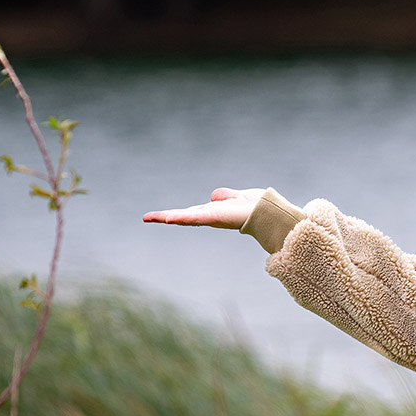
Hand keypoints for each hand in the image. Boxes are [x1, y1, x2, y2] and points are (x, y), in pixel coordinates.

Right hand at [142, 187, 266, 229]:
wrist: (269, 213)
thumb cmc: (257, 207)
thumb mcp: (236, 198)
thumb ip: (226, 196)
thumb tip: (214, 196)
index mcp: (214, 212)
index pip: (191, 212)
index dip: (176, 214)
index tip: (161, 216)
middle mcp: (211, 216)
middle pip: (184, 216)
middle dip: (165, 217)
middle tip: (146, 218)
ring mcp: (212, 218)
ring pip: (186, 217)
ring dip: (168, 217)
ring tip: (151, 218)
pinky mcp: (215, 217)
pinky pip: (196, 217)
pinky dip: (182, 217)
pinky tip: (169, 218)